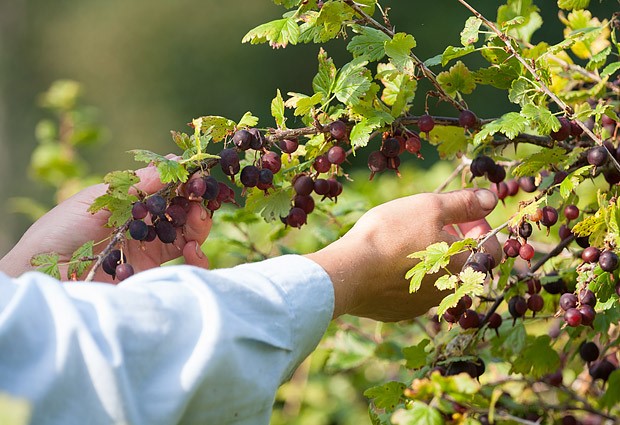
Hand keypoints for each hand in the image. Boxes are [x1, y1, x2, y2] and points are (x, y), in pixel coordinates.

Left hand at [0, 165, 211, 280]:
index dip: (186, 183)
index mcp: (132, 204)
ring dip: (200, 225)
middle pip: (183, 212)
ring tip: (197, 219)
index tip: (198, 176)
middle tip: (202, 197)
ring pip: (189, 236)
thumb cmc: (61, 229)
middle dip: (197, 202)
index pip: (168, 191)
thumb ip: (137, 183)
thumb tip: (176, 160)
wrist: (43, 272)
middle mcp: (145, 226)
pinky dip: (197, 257)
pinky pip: (185, 267)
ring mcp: (150, 251)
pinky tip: (192, 249)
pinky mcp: (152, 276)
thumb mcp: (98, 198)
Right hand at [305, 189, 500, 321]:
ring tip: (406, 241)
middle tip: (432, 224)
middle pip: (464, 264)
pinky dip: (408, 275)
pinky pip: (412, 292)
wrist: (349, 272)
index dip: (481, 227)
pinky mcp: (399, 312)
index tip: (459, 216)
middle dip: (454, 242)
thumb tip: (491, 199)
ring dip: (432, 259)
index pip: (493, 250)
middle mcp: (450, 292)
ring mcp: (423, 306)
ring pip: (438, 279)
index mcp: (464, 267)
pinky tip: (388, 262)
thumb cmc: (391, 235)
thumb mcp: (429, 207)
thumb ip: (464, 203)